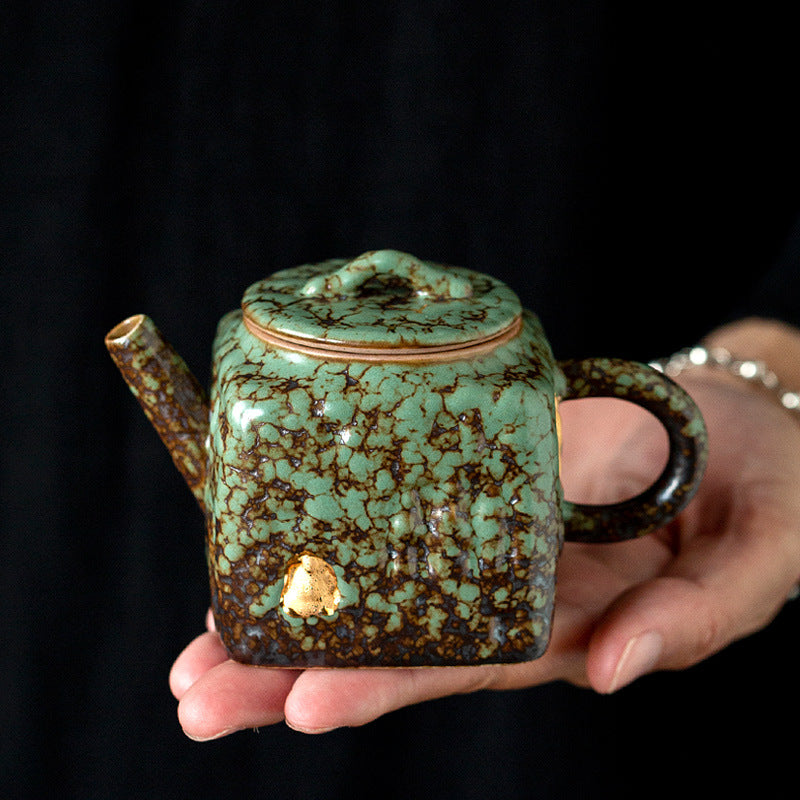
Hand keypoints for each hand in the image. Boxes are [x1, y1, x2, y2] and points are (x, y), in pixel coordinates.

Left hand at [169, 324, 799, 739]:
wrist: (743, 414)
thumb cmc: (766, 487)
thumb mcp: (758, 557)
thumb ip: (698, 619)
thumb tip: (615, 674)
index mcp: (580, 618)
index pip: (471, 665)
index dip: (389, 686)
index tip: (303, 708)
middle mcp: (521, 586)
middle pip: (404, 640)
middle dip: (303, 674)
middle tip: (200, 699)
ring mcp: (498, 530)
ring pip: (389, 582)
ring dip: (297, 615)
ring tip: (202, 649)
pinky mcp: (490, 472)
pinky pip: (406, 505)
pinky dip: (341, 531)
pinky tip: (267, 547)